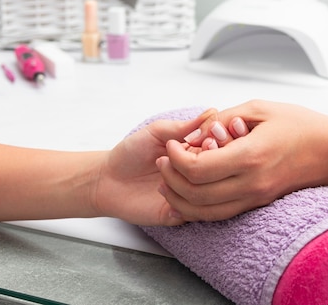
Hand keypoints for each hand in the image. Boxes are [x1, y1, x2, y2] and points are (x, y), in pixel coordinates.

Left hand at [95, 109, 226, 225]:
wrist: (107, 179)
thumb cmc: (130, 153)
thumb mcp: (156, 132)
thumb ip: (183, 126)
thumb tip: (211, 112)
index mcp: (195, 153)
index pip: (220, 150)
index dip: (219, 144)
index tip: (210, 138)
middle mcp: (196, 176)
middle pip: (220, 174)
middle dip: (209, 163)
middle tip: (192, 155)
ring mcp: (189, 196)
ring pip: (208, 195)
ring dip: (190, 183)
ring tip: (164, 172)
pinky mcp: (178, 214)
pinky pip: (192, 215)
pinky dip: (182, 204)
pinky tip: (162, 191)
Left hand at [156, 100, 327, 221]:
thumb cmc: (299, 124)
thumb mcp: (259, 108)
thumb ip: (222, 118)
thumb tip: (193, 134)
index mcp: (250, 156)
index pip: (197, 168)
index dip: (175, 158)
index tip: (171, 145)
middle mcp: (251, 184)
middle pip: (195, 194)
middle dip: (171, 179)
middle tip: (165, 161)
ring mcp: (255, 198)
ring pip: (204, 212)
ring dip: (180, 198)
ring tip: (170, 178)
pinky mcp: (257, 204)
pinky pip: (220, 215)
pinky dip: (198, 208)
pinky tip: (189, 192)